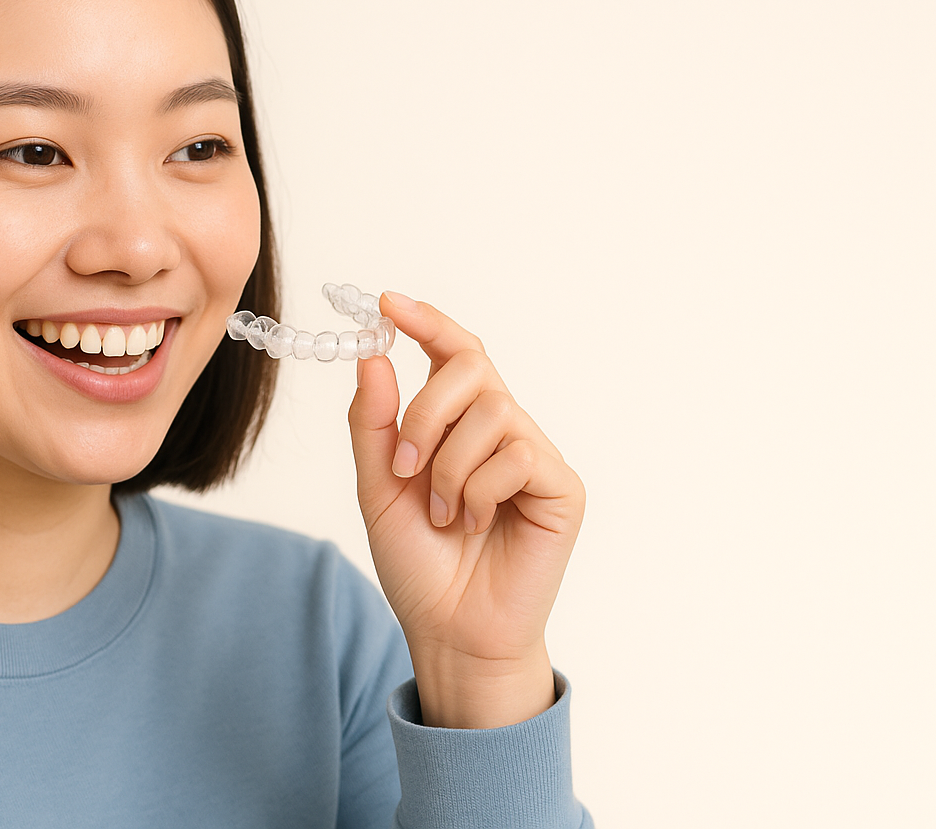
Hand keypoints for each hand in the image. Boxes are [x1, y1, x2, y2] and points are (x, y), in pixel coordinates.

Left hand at [348, 291, 584, 728]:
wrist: (448, 630)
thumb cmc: (419, 564)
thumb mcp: (377, 486)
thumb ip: (374, 422)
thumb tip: (373, 356)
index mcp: (460, 424)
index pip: (455, 351)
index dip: (427, 322)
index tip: (386, 304)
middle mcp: (503, 429)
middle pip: (471, 366)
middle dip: (424, 411)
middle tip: (404, 465)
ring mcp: (535, 456)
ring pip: (491, 411)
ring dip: (448, 465)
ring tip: (446, 513)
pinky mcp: (562, 487)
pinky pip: (516, 454)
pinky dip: (480, 489)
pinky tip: (477, 524)